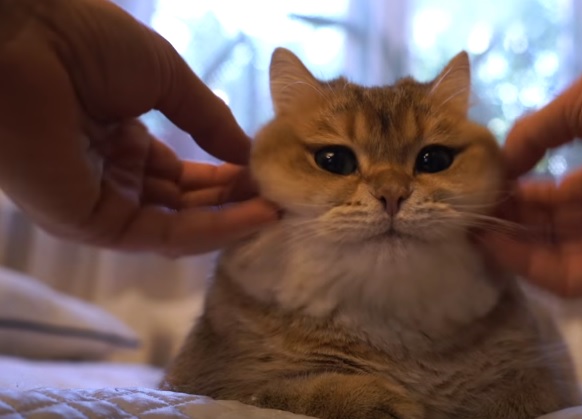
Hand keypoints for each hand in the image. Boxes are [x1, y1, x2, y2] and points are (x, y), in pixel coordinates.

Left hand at [0, 0, 276, 255]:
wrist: (26, 37)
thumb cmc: (87, 44)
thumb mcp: (167, 78)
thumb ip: (208, 120)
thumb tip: (250, 152)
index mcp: (121, 139)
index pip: (183, 175)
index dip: (227, 176)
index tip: (269, 175)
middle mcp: (111, 175)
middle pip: (183, 204)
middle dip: (233, 202)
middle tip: (281, 196)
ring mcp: (98, 201)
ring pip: (175, 226)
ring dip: (229, 220)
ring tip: (277, 208)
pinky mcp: (88, 223)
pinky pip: (159, 234)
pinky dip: (209, 230)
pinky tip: (252, 216)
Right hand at [481, 36, 581, 296]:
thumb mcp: (581, 105)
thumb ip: (534, 135)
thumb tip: (498, 163)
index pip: (556, 197)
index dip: (515, 196)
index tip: (476, 193)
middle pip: (553, 231)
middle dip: (509, 224)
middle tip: (466, 217)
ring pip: (559, 259)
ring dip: (514, 248)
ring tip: (474, 231)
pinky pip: (576, 279)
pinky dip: (533, 267)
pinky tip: (500, 248)